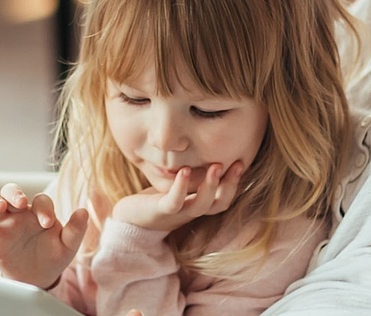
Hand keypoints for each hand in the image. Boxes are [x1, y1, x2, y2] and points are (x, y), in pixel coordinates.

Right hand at [0, 182, 89, 288]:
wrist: (37, 278)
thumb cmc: (53, 256)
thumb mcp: (67, 246)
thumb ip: (75, 229)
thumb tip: (84, 211)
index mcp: (38, 211)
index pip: (39, 200)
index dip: (43, 208)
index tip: (46, 224)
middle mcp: (19, 213)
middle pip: (9, 191)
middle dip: (12, 192)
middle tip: (19, 202)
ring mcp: (2, 224)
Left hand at [111, 161, 245, 232]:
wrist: (129, 217)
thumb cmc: (156, 198)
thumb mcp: (179, 185)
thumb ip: (194, 175)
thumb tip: (211, 151)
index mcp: (198, 206)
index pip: (224, 199)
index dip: (235, 184)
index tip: (241, 162)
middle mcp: (191, 212)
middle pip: (219, 204)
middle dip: (231, 185)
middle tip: (238, 164)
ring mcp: (176, 213)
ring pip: (200, 205)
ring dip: (211, 186)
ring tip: (216, 166)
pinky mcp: (159, 211)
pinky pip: (173, 202)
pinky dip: (180, 187)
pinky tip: (184, 170)